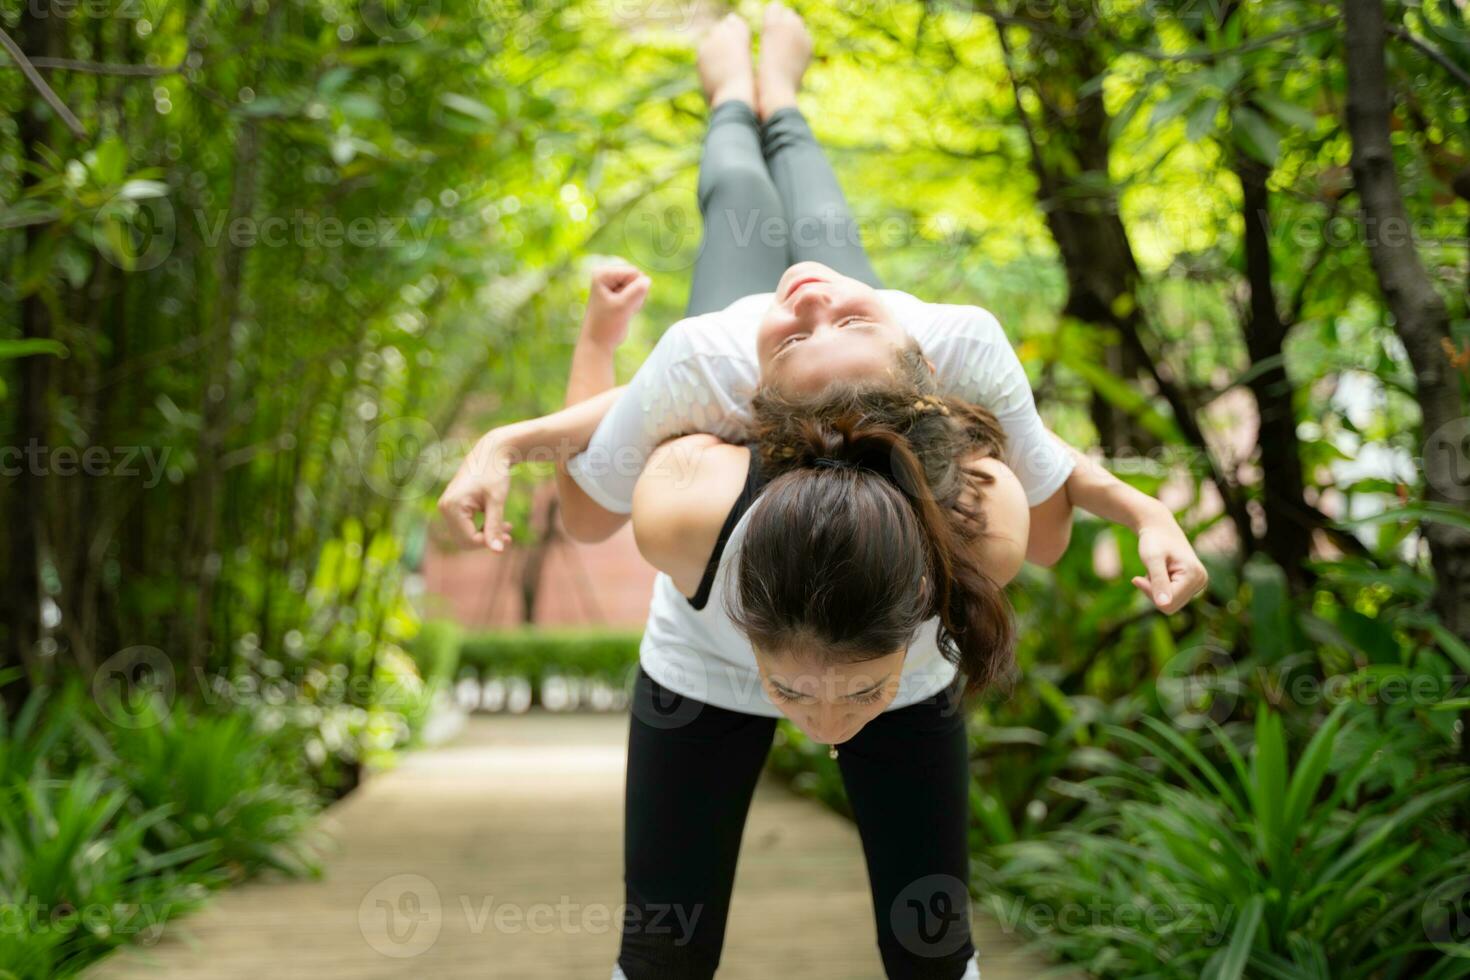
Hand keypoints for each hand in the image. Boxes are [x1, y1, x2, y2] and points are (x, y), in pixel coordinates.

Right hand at [437, 432, 514, 550]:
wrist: (491, 451)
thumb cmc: (495, 473)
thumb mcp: (497, 500)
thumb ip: (495, 526)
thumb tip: (497, 551)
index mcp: (452, 506)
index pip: (469, 539)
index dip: (488, 541)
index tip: (508, 535)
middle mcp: (444, 507)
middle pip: (464, 540)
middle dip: (486, 540)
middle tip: (509, 536)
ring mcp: (447, 506)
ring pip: (465, 535)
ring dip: (485, 534)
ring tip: (507, 528)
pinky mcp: (453, 505)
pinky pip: (465, 526)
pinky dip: (482, 527)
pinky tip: (499, 523)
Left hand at [584, 263, 649, 347]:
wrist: (599, 342)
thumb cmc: (606, 325)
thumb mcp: (623, 306)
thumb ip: (637, 291)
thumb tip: (648, 279)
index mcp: (603, 273)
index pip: (633, 272)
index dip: (633, 290)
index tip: (619, 303)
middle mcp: (607, 274)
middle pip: (637, 276)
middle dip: (635, 293)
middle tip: (621, 307)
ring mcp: (614, 283)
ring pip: (639, 285)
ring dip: (635, 299)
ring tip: (622, 310)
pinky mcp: (619, 292)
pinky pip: (638, 292)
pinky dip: (635, 303)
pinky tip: (625, 311)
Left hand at [1131, 514, 1207, 613]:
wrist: (1158, 528)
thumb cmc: (1154, 540)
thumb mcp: (1152, 559)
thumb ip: (1158, 582)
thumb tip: (1165, 605)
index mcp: (1195, 575)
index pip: (1168, 603)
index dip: (1149, 593)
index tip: (1136, 578)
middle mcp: (1201, 581)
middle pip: (1170, 606)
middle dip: (1154, 592)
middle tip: (1149, 573)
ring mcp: (1198, 583)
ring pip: (1170, 603)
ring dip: (1156, 590)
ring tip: (1156, 571)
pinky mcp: (1192, 585)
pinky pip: (1171, 598)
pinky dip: (1160, 588)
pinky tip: (1160, 573)